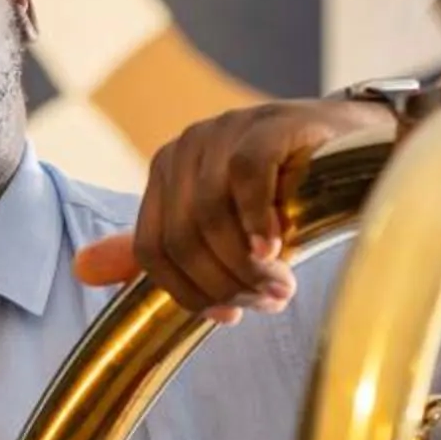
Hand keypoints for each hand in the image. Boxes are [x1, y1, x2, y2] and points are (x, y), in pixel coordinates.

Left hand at [69, 98, 395, 322]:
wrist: (360, 148)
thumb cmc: (288, 196)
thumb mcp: (221, 229)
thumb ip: (157, 249)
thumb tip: (80, 270)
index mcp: (166, 173)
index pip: (154, 250)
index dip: (188, 292)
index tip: (230, 315)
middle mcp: (187, 147)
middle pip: (181, 238)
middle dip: (223, 282)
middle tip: (268, 302)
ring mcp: (226, 130)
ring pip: (211, 216)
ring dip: (246, 265)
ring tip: (281, 285)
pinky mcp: (267, 124)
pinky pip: (247, 179)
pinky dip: (258, 221)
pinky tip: (279, 248)